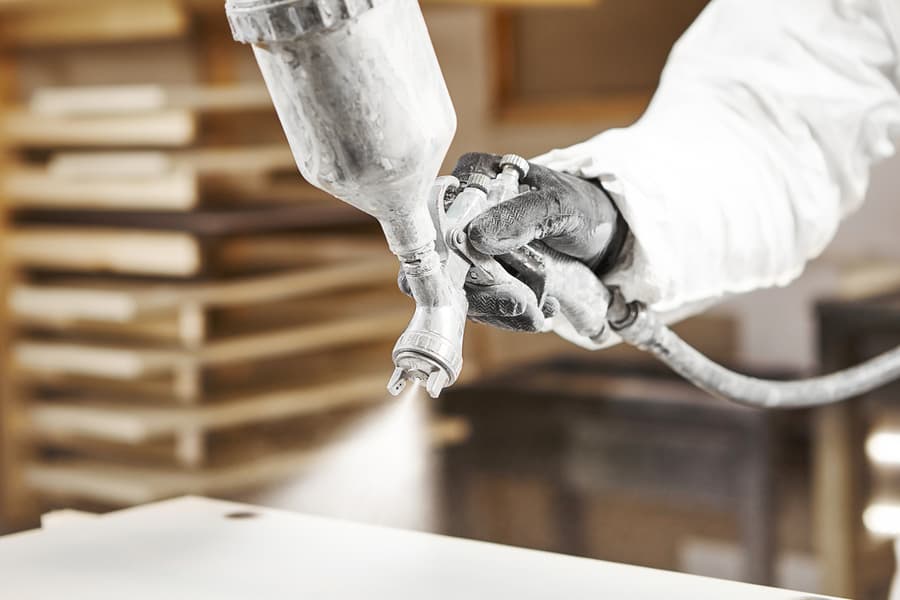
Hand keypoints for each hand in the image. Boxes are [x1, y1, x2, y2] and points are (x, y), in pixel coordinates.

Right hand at [454, 152, 624, 331]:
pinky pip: (480, 302)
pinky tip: (538, 311)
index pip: (436, 218)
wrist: (604, 236)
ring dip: (498, 309)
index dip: (448, 254)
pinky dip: (507, 315)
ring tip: (538, 310)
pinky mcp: (481, 275)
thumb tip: (475, 236)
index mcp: (472, 179)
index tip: (480, 278)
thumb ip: (521, 215)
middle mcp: (462, 213)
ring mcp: (469, 247)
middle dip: (483, 291)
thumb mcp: (559, 205)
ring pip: (461, 288)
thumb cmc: (583, 209)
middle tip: (523, 303)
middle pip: (444, 260)